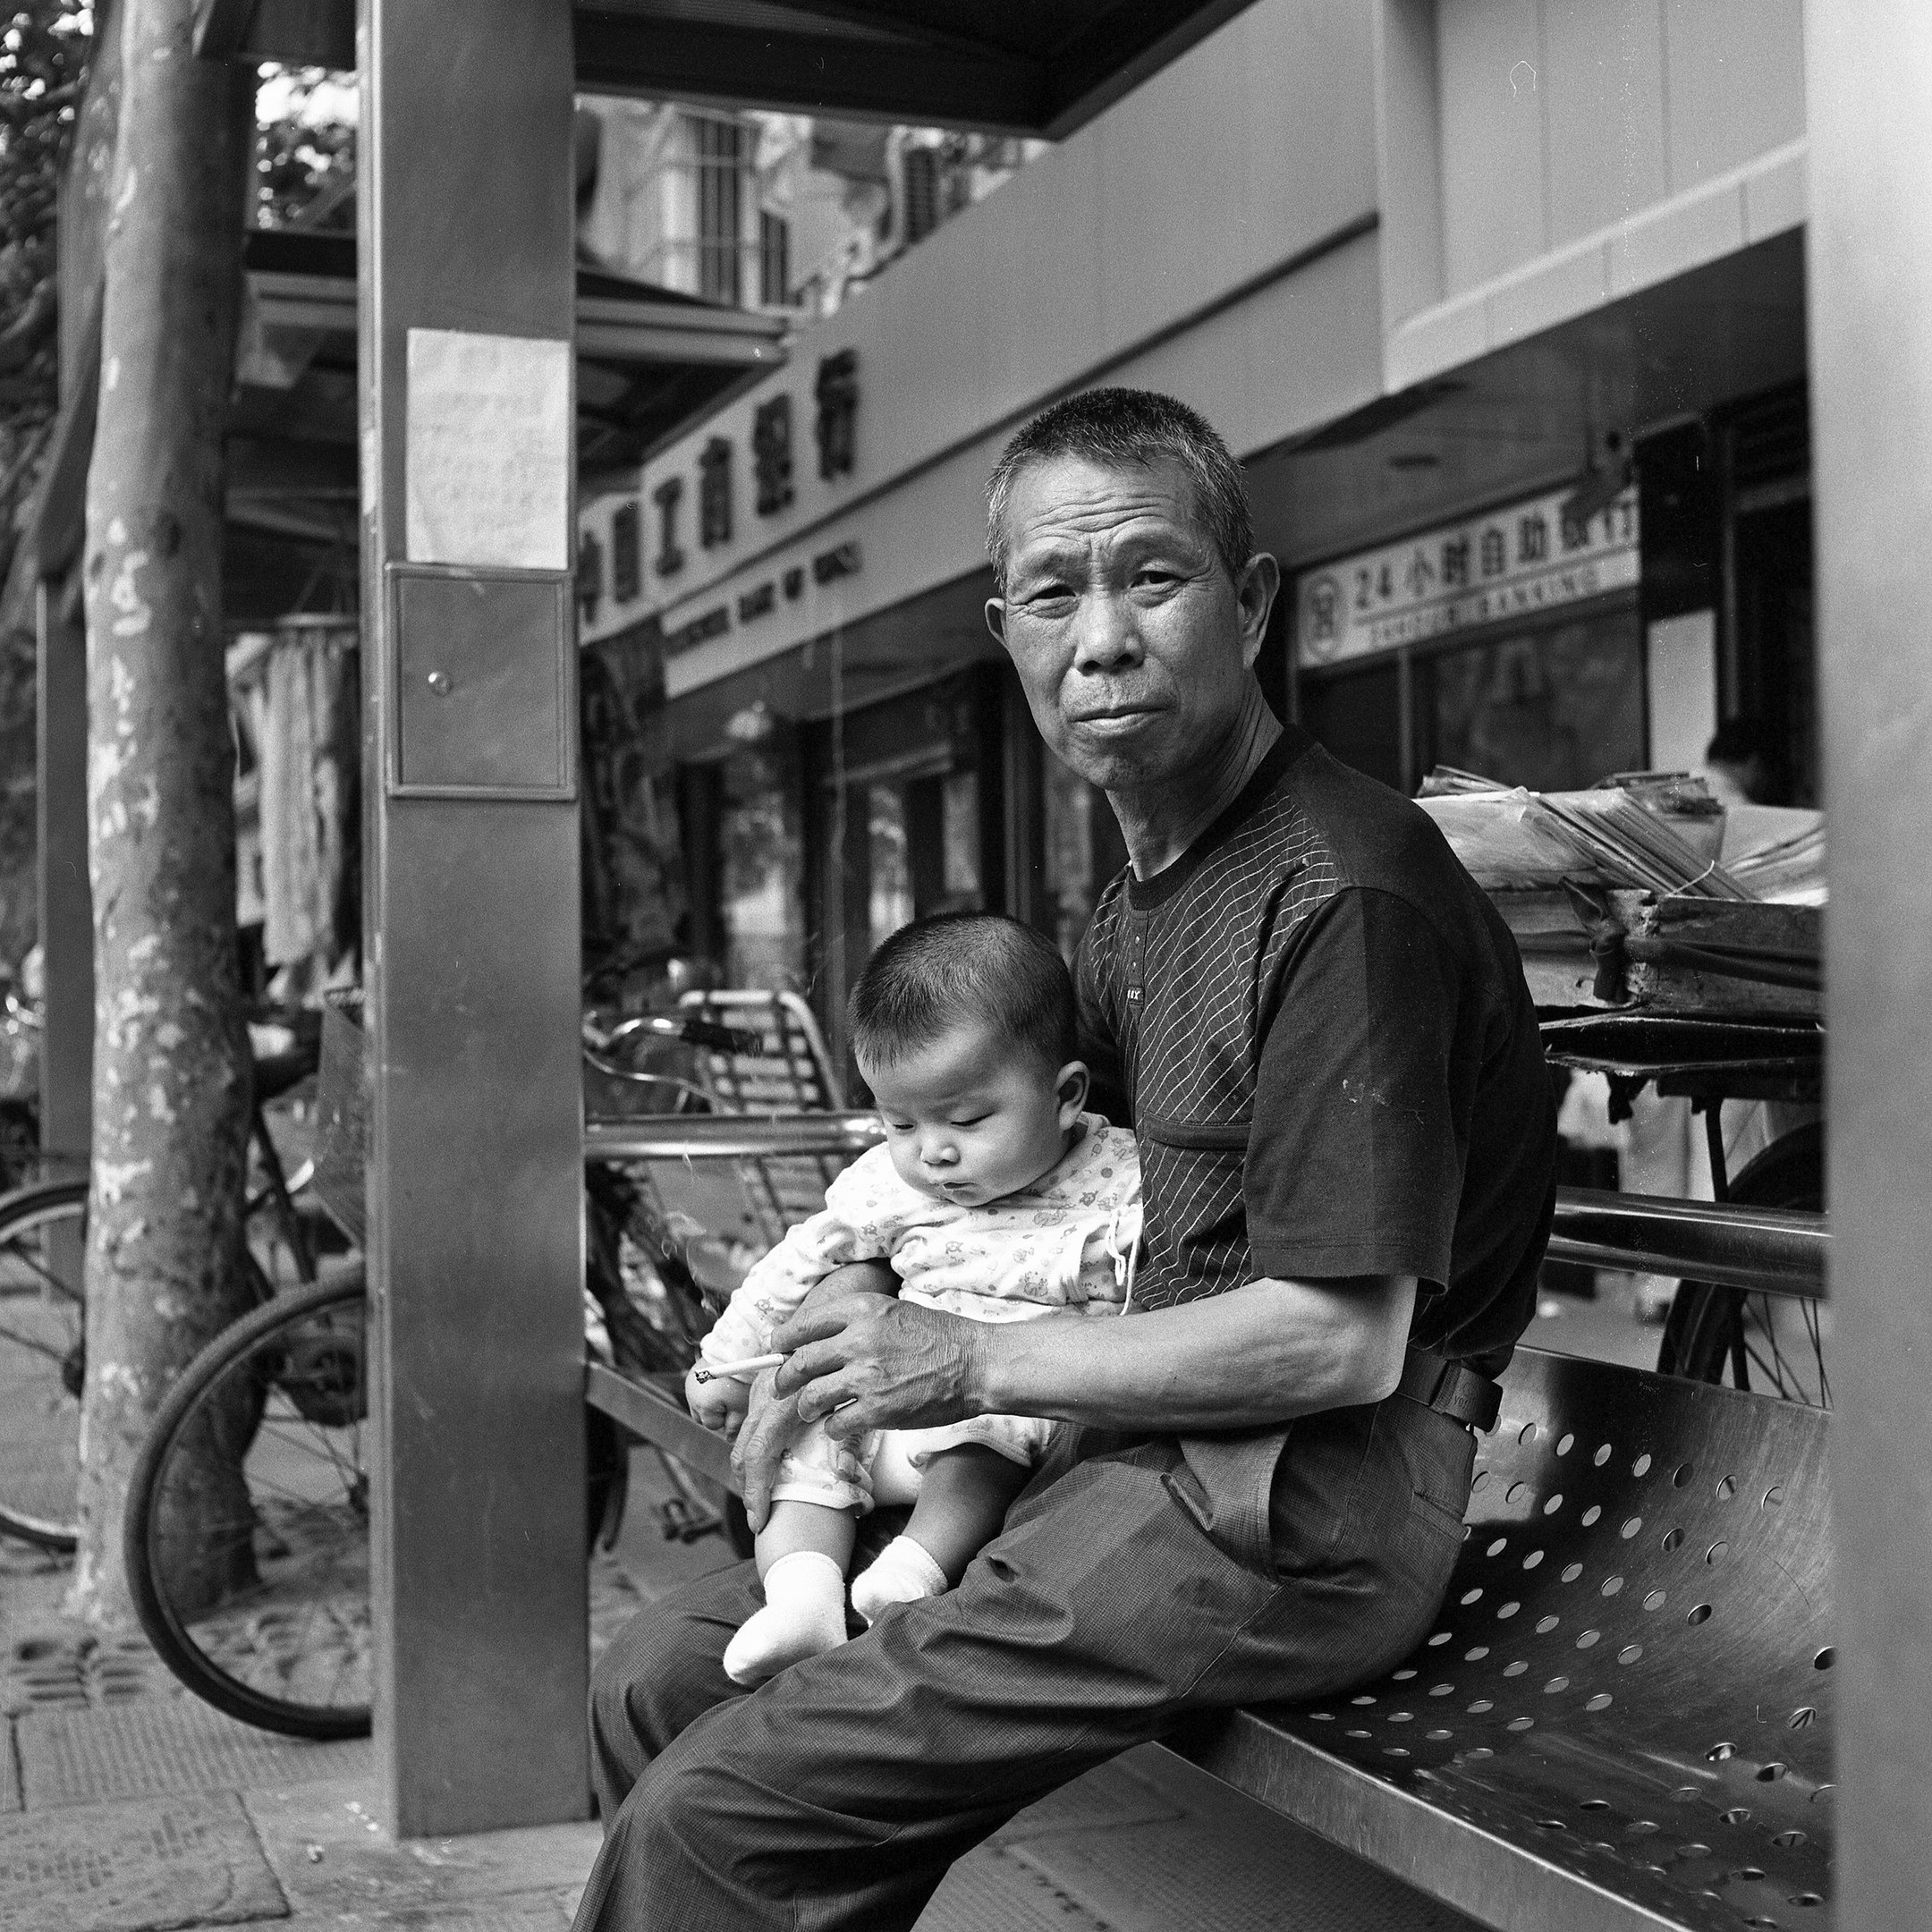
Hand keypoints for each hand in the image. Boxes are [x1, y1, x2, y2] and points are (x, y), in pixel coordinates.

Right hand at [683, 1364, 749, 1435]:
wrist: (735, 1350)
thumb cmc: (740, 1379)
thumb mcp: (741, 1406)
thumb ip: (734, 1426)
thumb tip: (729, 1439)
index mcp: (703, 1406)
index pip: (713, 1425)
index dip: (726, 1418)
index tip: (735, 1405)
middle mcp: (692, 1396)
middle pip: (702, 1416)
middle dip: (715, 1413)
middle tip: (730, 1400)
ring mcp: (690, 1384)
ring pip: (699, 1404)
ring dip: (710, 1402)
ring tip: (725, 1390)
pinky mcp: (692, 1374)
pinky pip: (698, 1391)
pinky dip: (707, 1391)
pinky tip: (718, 1383)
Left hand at [777, 1292, 980, 1437]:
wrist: (975, 1363)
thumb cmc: (937, 1337)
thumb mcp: (892, 1311)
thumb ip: (855, 1321)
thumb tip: (814, 1339)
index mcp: (862, 1309)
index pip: (804, 1325)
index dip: (783, 1341)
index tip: (776, 1350)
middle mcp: (858, 1339)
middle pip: (799, 1363)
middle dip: (783, 1379)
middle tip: (781, 1387)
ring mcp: (866, 1376)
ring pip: (811, 1397)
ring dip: (807, 1407)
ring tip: (812, 1410)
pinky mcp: (876, 1409)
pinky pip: (835, 1423)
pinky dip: (833, 1427)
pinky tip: (842, 1423)